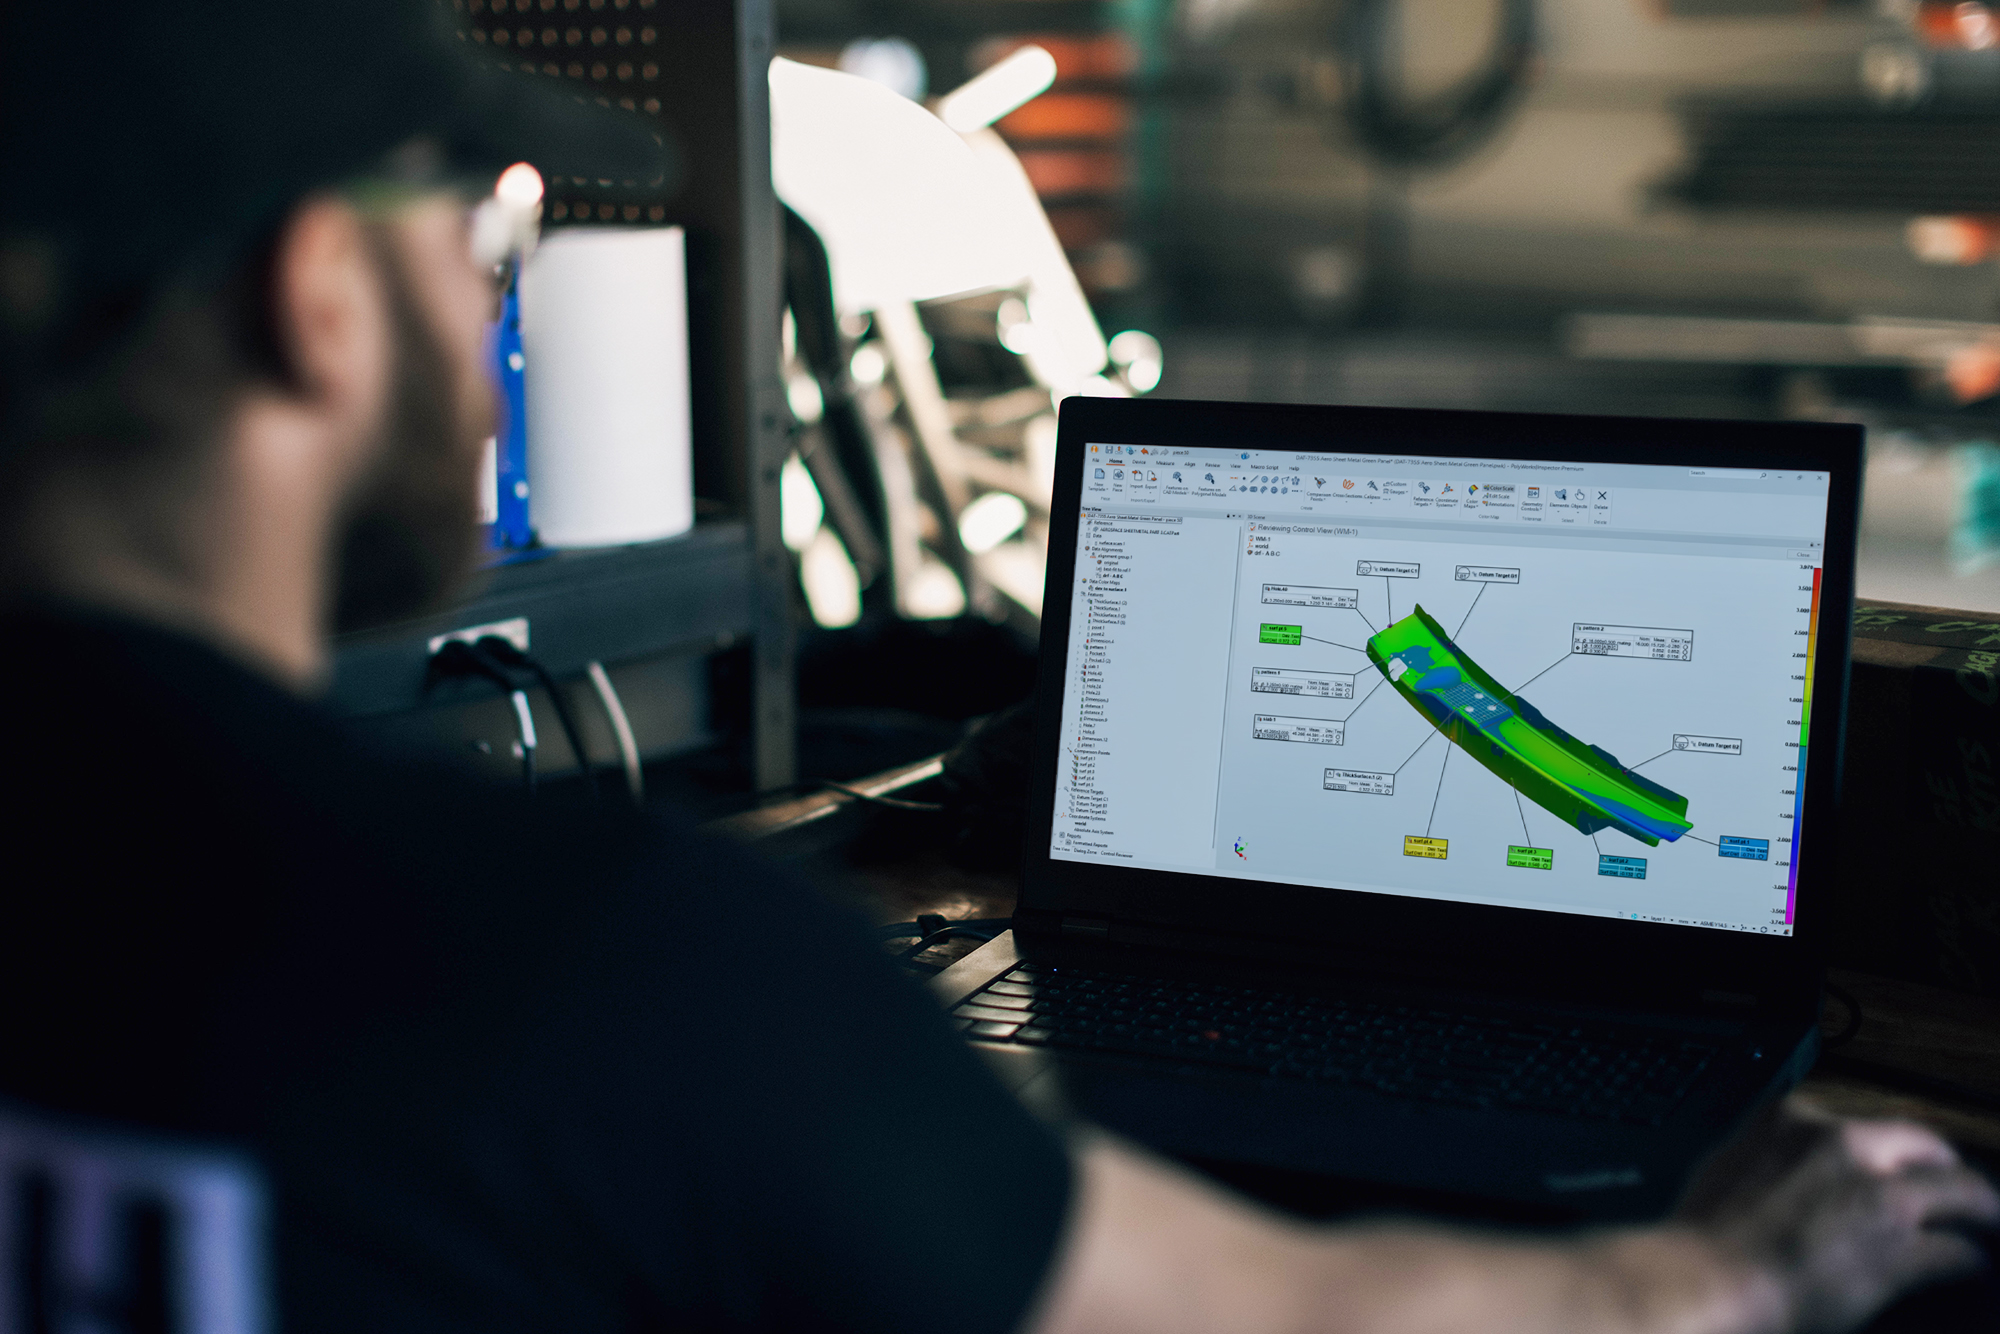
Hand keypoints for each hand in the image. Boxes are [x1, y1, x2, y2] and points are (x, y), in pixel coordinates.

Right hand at [1675, 1096, 1998, 1332]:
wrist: (1701, 1283)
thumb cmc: (1699, 1242)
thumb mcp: (1725, 1171)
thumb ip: (1767, 1157)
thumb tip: (1785, 1171)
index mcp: (1790, 1117)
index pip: (1864, 1125)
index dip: (1890, 1152)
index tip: (1898, 1168)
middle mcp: (1839, 1140)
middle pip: (1925, 1146)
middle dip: (1947, 1172)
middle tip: (1960, 1197)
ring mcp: (1875, 1189)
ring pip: (1961, 1192)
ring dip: (1978, 1215)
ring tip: (1985, 1232)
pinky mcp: (1899, 1244)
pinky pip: (1960, 1251)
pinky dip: (1973, 1262)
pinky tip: (1976, 1273)